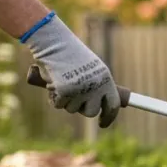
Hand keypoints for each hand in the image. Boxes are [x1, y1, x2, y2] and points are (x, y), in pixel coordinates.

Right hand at [21, 13, 121, 127]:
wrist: (53, 43)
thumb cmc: (71, 54)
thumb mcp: (91, 69)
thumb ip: (98, 85)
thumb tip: (102, 106)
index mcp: (105, 79)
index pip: (113, 105)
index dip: (109, 117)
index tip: (103, 123)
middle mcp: (96, 86)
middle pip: (91, 112)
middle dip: (81, 108)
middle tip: (74, 97)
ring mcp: (80, 90)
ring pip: (72, 109)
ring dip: (66, 100)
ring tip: (62, 82)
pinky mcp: (64, 92)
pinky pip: (58, 104)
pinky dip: (53, 97)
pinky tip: (53, 83)